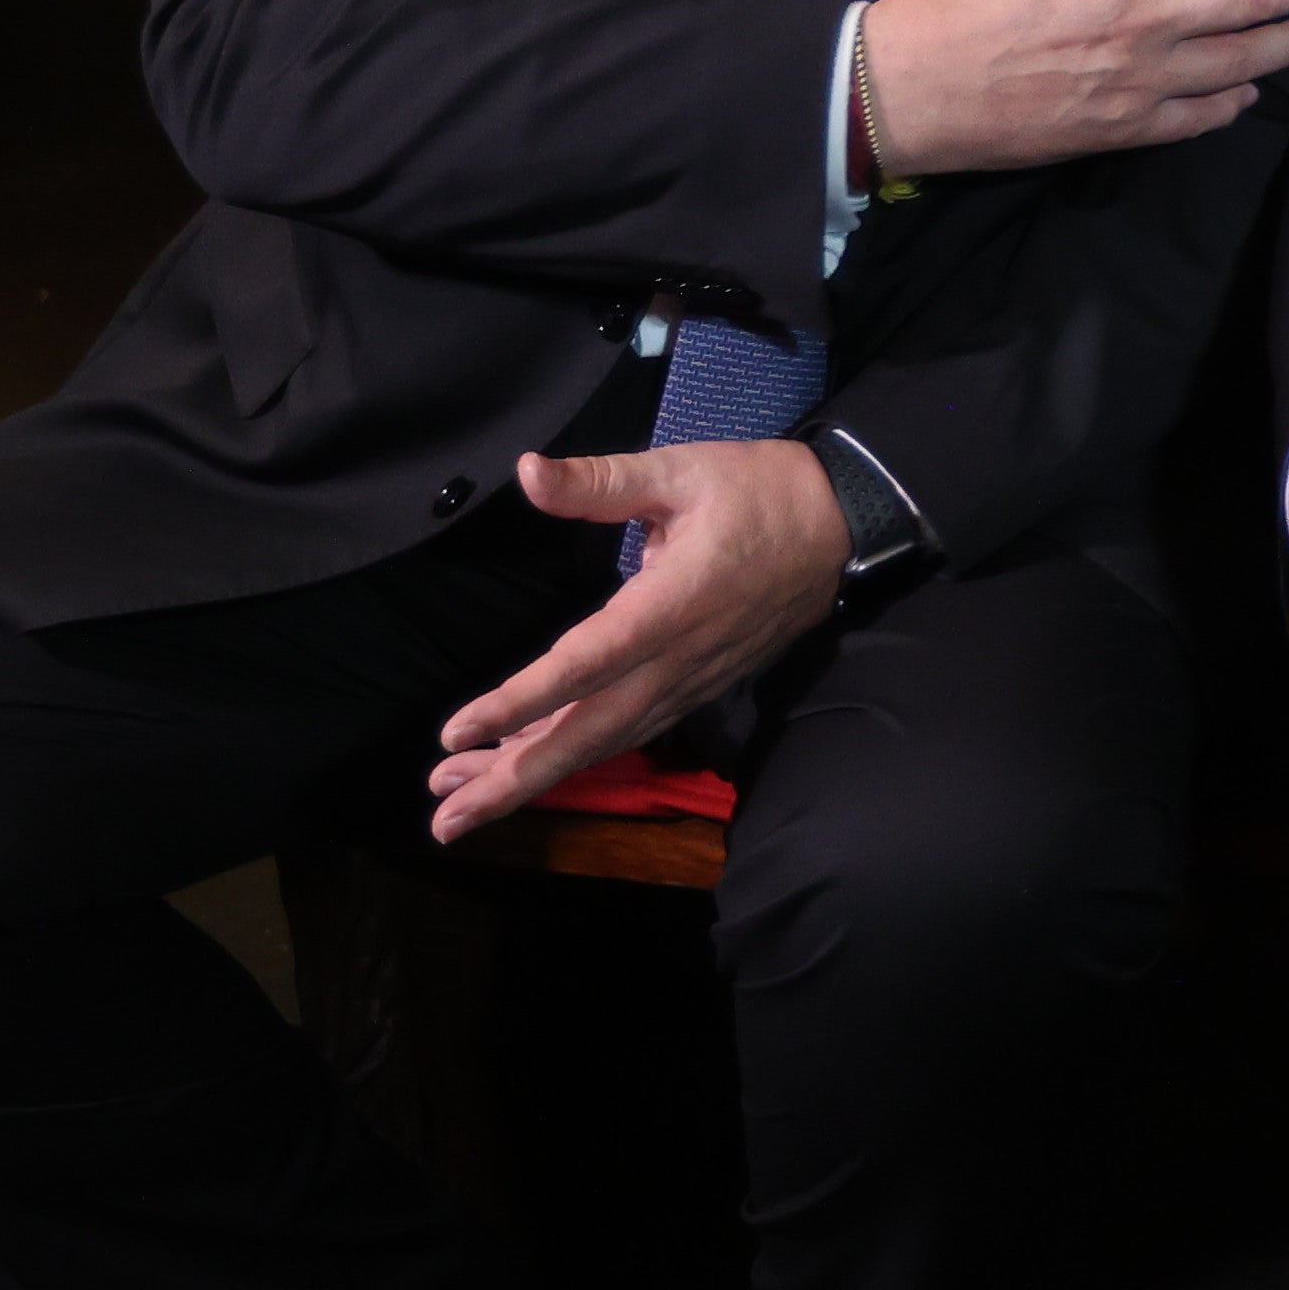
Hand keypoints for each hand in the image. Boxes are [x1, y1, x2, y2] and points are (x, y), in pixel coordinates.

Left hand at [426, 440, 846, 839]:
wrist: (845, 524)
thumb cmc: (760, 490)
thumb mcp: (680, 471)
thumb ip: (600, 480)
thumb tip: (525, 471)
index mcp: (670, 606)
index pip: (583, 665)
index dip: (518, 702)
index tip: (455, 732)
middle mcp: (679, 660)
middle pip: (589, 734)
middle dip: (514, 780)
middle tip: (443, 818)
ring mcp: (693, 680)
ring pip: (607, 742)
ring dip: (534, 777)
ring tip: (462, 804)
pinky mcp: (700, 684)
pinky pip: (631, 730)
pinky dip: (577, 754)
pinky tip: (530, 762)